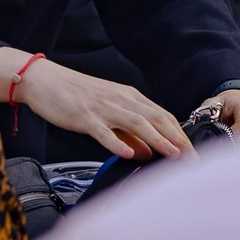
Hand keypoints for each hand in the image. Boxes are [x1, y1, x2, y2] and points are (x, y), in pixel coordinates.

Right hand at [0, 49, 191, 160]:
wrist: (44, 80)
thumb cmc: (75, 96)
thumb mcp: (107, 112)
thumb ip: (128, 132)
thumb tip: (148, 152)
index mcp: (128, 96)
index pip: (162, 115)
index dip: (180, 134)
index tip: (195, 152)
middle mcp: (120, 100)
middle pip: (155, 118)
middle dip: (177, 139)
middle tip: (194, 159)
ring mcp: (102, 107)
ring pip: (136, 123)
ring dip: (157, 139)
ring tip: (172, 154)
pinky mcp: (83, 116)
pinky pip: (103, 131)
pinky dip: (117, 143)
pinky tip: (128, 155)